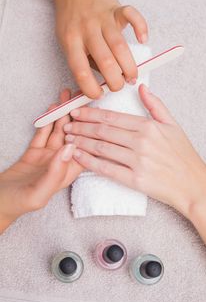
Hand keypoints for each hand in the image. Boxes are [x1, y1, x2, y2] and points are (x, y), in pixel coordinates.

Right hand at [0, 90, 82, 232]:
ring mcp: (47, 156)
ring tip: (66, 97)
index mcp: (66, 174)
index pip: (84, 151)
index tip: (92, 113)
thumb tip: (71, 148)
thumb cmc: (17, 204)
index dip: (89, 132)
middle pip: (73, 136)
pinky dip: (47, 121)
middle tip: (79, 98)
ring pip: (58, 132)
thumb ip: (55, 172)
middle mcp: (60, 163)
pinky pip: (43, 133)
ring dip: (62, 115)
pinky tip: (52, 108)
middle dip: (77, 118)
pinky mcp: (34, 152)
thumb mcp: (37, 193)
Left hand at [34, 0, 147, 97]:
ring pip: (120, 46)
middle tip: (119, 86)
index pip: (80, 71)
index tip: (99, 94)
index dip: (91, 89)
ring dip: (129, 66)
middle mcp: (87, 30)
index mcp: (71, 41)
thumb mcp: (66, 42)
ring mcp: (103, 18)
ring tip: (132, 77)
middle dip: (116, 81)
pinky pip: (132, 15)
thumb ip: (82, 60)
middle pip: (105, 61)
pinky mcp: (116, 9)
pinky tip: (143, 40)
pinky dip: (141, 27)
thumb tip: (100, 84)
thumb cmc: (71, 20)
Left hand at [63, 84, 205, 217]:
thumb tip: (142, 87)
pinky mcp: (135, 180)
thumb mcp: (173, 125)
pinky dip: (90, 162)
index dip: (91, 114)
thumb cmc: (183, 155)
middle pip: (103, 131)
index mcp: (148, 126)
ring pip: (101, 148)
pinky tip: (78, 157)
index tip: (76, 112)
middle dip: (81, 127)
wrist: (193, 184)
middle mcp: (140, 142)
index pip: (112, 118)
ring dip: (81, 142)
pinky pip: (107, 169)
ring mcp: (137, 161)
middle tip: (66, 125)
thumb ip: (156, 105)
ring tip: (67, 139)